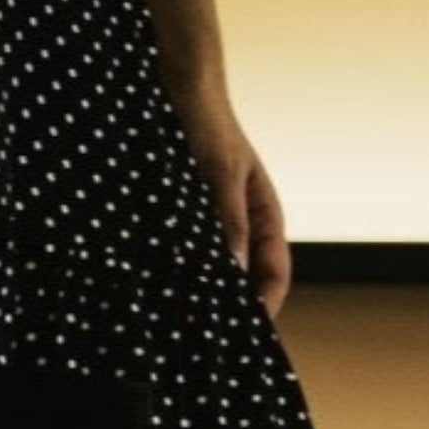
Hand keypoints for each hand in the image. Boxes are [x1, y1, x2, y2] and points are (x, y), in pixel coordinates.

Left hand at [173, 82, 290, 316]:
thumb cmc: (206, 122)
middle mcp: (240, 228)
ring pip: (209, 276)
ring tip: (178, 327)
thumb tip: (233, 271)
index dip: (264, 306)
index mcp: (263, 217)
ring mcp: (209, 228)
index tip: (247, 333)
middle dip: (228, 311)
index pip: (274, 275)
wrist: (175, 86)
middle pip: (242, 283)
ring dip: (197, 299)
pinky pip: (180, 261)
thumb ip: (229, 220)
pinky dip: (173, 279)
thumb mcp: (219, 171)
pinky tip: (155, 295)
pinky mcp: (179, 225)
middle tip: (207, 341)